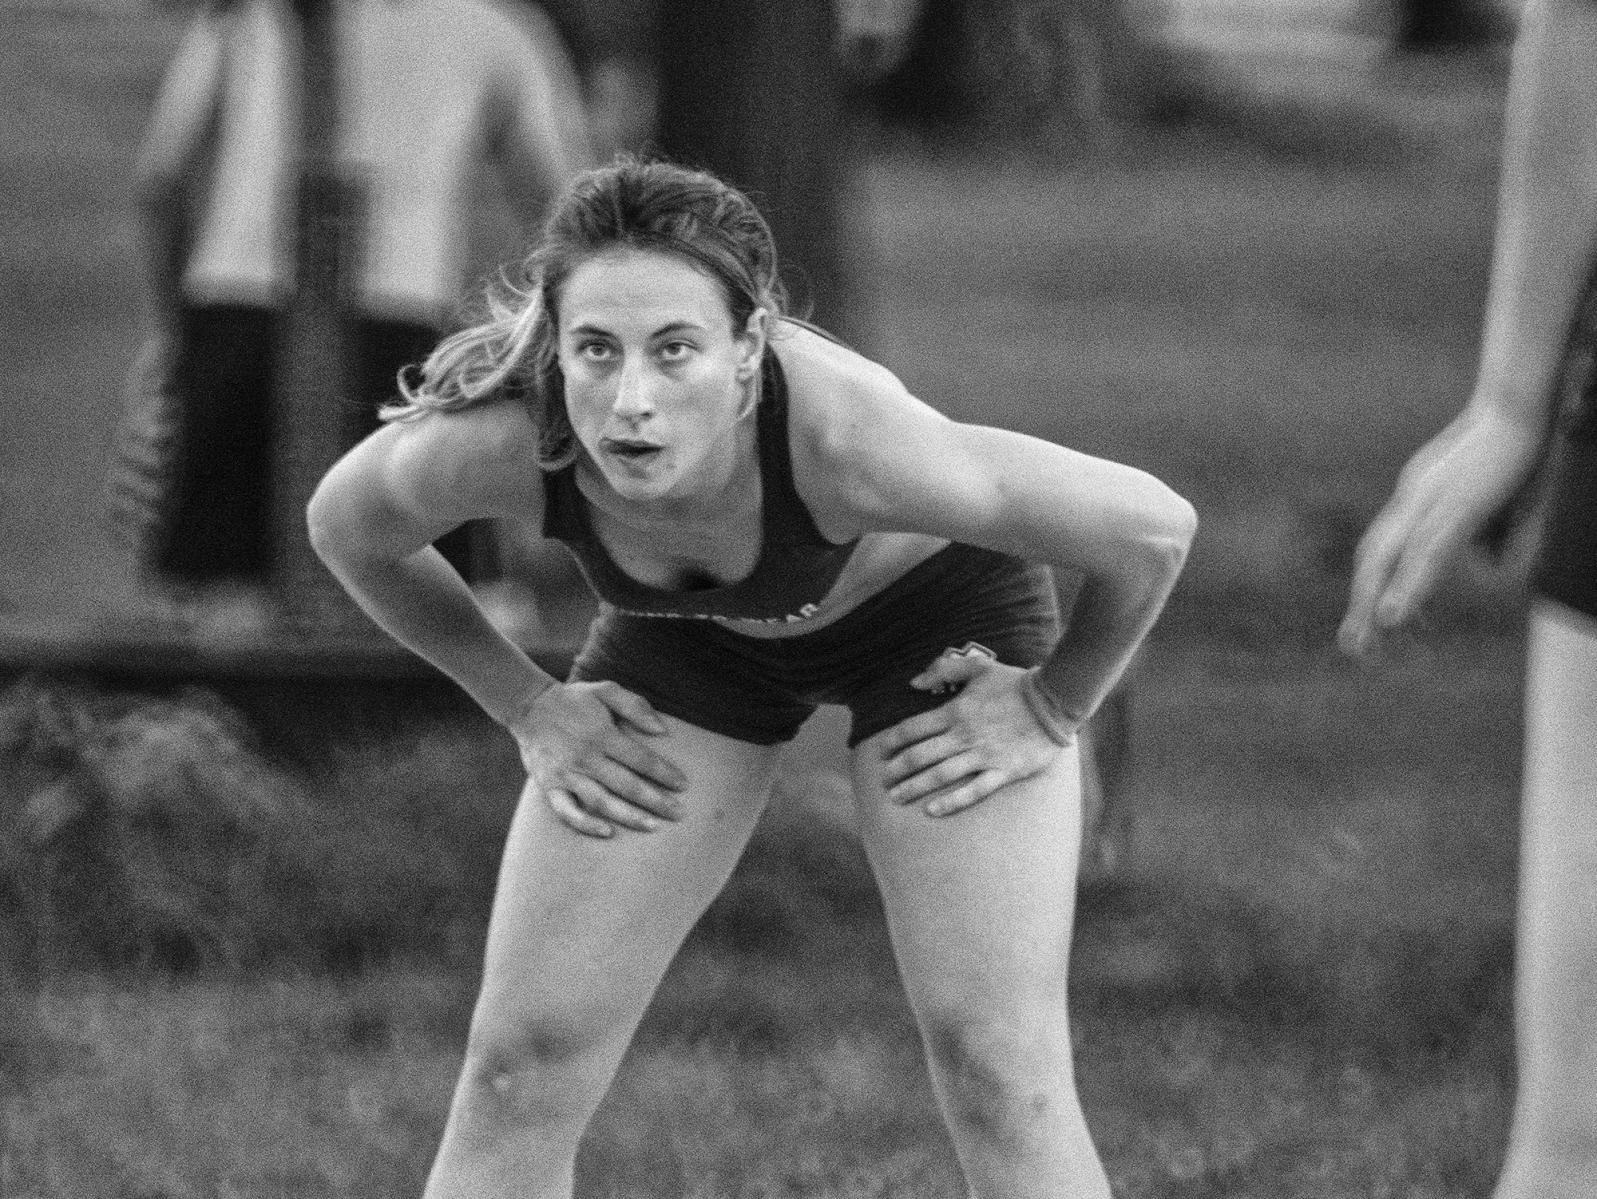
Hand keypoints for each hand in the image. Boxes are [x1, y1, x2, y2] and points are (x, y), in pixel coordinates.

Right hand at [512, 681, 687, 837]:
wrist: (529, 707)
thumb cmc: (574, 700)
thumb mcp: (605, 690)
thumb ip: (635, 706)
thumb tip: (662, 729)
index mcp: (602, 734)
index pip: (641, 759)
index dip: (664, 773)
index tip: (683, 785)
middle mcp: (586, 757)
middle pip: (627, 784)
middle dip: (656, 801)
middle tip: (679, 814)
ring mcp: (567, 774)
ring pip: (602, 802)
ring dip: (629, 816)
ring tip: (654, 827)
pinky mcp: (550, 787)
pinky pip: (567, 812)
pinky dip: (586, 824)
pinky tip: (607, 832)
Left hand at [875, 647, 1072, 817]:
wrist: (1055, 701)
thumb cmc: (1015, 683)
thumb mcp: (978, 666)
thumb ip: (944, 669)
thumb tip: (915, 681)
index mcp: (955, 711)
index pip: (913, 729)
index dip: (892, 742)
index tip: (879, 752)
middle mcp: (964, 736)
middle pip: (920, 756)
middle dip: (897, 769)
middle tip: (882, 781)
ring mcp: (983, 755)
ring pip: (940, 775)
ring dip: (915, 788)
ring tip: (896, 798)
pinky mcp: (1004, 771)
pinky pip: (973, 791)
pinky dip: (952, 802)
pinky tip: (932, 811)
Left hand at [1339, 407, 1542, 653]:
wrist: (1520, 404)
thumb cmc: (1514, 448)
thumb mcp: (1496, 497)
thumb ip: (1488, 532)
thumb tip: (1487, 566)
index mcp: (1416, 497)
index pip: (1386, 548)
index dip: (1378, 585)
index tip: (1380, 623)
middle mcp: (1411, 500)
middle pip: (1375, 558)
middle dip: (1363, 604)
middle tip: (1353, 647)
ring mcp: (1429, 503)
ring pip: (1392, 562)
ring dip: (1375, 604)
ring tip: (1364, 642)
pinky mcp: (1456, 507)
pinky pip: (1424, 554)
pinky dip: (1406, 587)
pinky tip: (1392, 616)